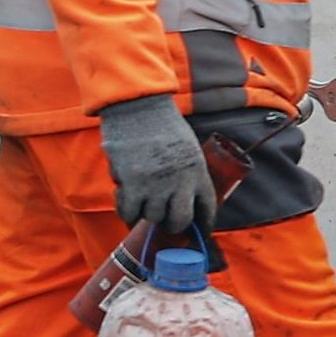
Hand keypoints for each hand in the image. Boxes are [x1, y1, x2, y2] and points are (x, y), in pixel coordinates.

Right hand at [101, 95, 217, 232]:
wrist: (139, 106)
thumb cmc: (162, 124)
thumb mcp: (188, 147)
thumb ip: (187, 171)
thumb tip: (182, 197)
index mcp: (198, 171)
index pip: (208, 206)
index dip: (204, 222)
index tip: (200, 230)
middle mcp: (181, 182)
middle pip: (180, 220)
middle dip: (173, 225)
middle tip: (165, 221)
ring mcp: (157, 185)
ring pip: (152, 216)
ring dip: (147, 212)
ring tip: (143, 201)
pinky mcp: (133, 184)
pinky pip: (129, 212)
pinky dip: (127, 212)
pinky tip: (127, 205)